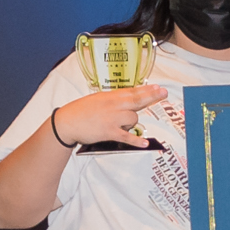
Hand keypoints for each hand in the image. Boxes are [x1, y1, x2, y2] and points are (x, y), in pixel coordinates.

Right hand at [51, 86, 167, 146]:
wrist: (67, 122)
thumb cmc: (81, 111)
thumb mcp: (98, 100)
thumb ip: (113, 100)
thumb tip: (127, 100)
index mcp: (110, 96)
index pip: (132, 91)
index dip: (146, 89)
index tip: (157, 87)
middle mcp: (113, 105)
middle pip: (137, 100)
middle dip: (152, 96)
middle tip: (163, 93)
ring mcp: (112, 118)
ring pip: (133, 119)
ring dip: (131, 123)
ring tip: (120, 126)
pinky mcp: (109, 132)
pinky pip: (127, 136)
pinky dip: (136, 140)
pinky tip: (144, 143)